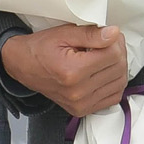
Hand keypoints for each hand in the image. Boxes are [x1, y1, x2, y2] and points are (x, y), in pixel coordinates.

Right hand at [1, 25, 127, 116]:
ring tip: (106, 56)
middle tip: (109, 42)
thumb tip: (113, 33)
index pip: (113, 55)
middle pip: (118, 69)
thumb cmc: (41, 48)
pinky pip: (112, 98)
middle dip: (118, 52)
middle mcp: (78, 91)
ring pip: (119, 84)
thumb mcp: (64, 33)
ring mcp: (81, 104)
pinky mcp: (82, 110)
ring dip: (118, 67)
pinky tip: (105, 72)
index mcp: (72, 71)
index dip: (115, 41)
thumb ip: (91, 34)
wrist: (23, 66)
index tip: (110, 34)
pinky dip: (114, 83)